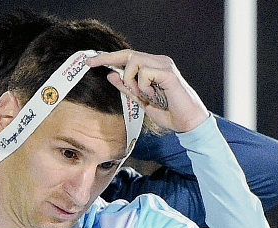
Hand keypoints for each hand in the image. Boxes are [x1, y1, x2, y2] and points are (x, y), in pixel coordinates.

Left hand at [86, 50, 209, 133]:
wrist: (187, 123)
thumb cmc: (168, 113)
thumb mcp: (141, 101)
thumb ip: (128, 88)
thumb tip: (111, 75)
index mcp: (153, 66)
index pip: (127, 56)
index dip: (108, 58)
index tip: (89, 62)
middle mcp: (159, 61)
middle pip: (128, 54)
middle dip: (108, 59)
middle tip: (92, 65)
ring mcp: (164, 65)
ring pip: (134, 60)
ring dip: (130, 80)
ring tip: (141, 95)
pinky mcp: (168, 73)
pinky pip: (145, 73)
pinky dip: (143, 86)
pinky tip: (152, 96)